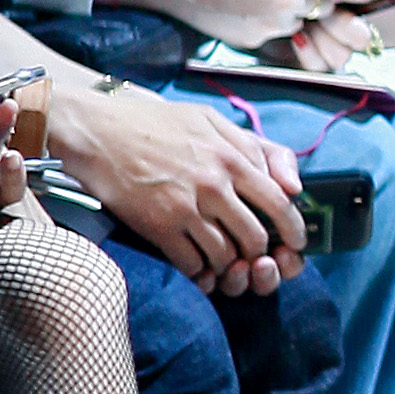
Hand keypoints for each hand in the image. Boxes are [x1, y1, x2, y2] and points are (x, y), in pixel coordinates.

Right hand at [45, 75, 306, 292]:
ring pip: (225, 255)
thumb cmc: (156, 125)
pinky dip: (199, 272)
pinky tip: (198, 267)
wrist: (98, 132)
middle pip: (255, 237)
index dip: (294, 229)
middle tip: (257, 257)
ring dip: (230, 264)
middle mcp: (214, 185)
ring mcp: (186, 208)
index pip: (279, 202)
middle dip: (261, 253)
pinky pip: (191, 264)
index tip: (296, 242)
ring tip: (226, 262)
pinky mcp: (158, 227)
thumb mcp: (211, 121)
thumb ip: (256, 148)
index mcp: (232, 157)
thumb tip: (293, 184)